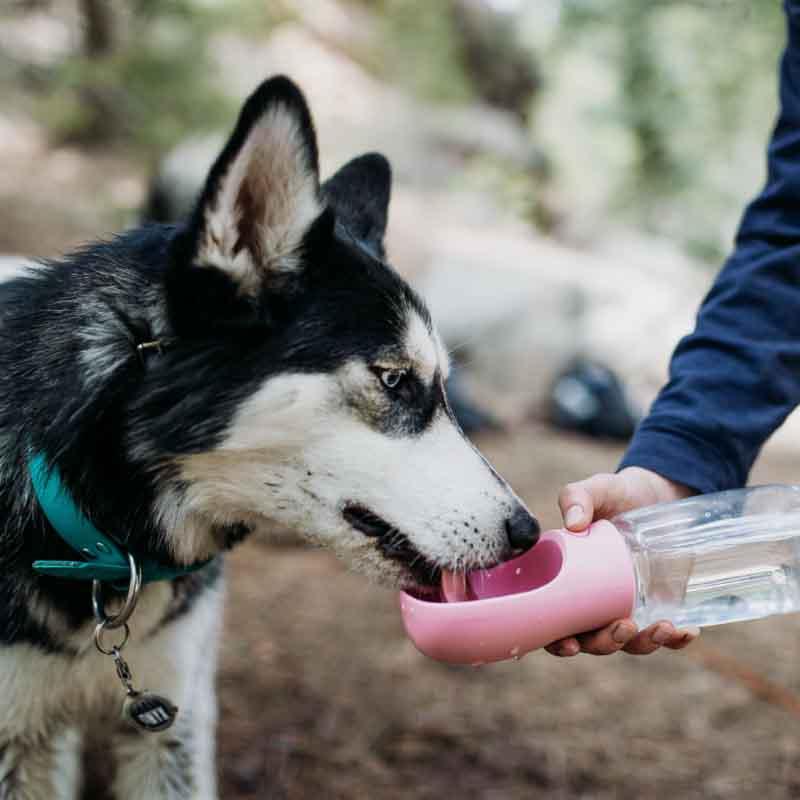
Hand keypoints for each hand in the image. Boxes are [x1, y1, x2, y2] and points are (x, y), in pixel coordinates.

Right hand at [546, 467, 699, 656]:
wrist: (659, 492)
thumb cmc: (618, 493)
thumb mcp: (597, 489)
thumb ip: (577, 496)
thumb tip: (575, 523)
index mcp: (569, 581)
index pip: (555, 622)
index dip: (557, 641)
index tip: (569, 643)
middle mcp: (595, 601)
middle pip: (593, 640)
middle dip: (606, 643)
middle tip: (622, 626)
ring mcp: (628, 606)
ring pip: (630, 643)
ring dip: (642, 644)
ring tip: (660, 626)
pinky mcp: (660, 605)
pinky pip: (666, 634)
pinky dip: (676, 639)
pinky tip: (686, 630)